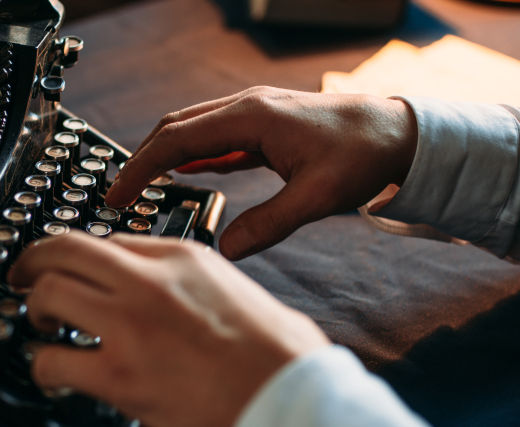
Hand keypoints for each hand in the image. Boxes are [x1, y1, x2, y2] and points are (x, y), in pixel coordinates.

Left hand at [8, 233, 329, 426]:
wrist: (292, 397)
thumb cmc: (277, 354)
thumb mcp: (234, 290)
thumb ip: (189, 279)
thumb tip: (157, 286)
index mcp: (182, 256)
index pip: (107, 238)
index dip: (75, 252)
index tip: (63, 264)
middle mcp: (150, 281)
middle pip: (64, 250)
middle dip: (32, 262)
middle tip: (22, 277)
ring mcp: (131, 326)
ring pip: (49, 293)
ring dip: (33, 308)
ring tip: (38, 324)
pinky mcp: (120, 376)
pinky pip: (53, 360)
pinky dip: (43, 366)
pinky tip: (51, 371)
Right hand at [105, 87, 417, 259]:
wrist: (402, 133)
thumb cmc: (366, 154)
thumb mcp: (318, 197)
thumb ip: (270, 224)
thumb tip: (228, 249)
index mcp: (252, 118)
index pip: (176, 140)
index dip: (140, 168)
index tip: (117, 194)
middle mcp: (247, 108)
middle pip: (175, 128)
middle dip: (142, 160)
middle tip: (120, 196)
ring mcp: (255, 113)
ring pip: (193, 129)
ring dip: (164, 155)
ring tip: (144, 188)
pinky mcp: (265, 125)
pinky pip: (216, 137)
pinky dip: (193, 155)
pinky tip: (186, 174)